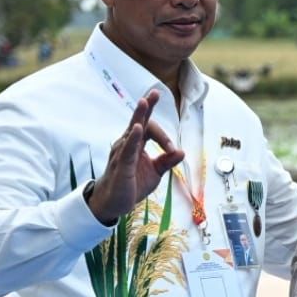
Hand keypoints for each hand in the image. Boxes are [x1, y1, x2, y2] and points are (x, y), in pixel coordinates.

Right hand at [88, 91, 184, 224]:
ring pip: (133, 131)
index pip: (148, 127)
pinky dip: (133, 138)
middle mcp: (127, 144)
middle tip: (154, 93)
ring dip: (141, 117)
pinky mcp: (121, 165)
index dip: (162, 133)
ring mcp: (122, 153)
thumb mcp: (155, 172)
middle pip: (138, 121)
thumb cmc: (132, 184)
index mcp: (136, 144)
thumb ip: (167, 161)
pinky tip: (137, 128)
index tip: (172, 148)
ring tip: (145, 102)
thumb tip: (182, 152)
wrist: (115, 203)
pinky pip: (127, 149)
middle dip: (147, 107)